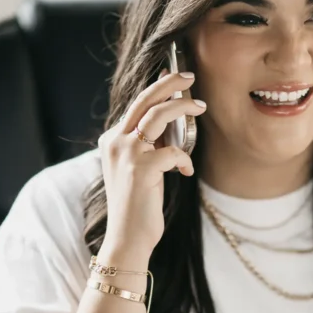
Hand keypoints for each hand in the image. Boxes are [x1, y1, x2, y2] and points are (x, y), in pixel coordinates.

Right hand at [97, 70, 205, 257]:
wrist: (127, 237)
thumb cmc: (137, 205)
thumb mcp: (138, 168)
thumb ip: (148, 145)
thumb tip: (171, 121)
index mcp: (111, 140)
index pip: (136, 106)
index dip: (157, 90)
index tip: (175, 81)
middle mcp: (115, 141)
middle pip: (144, 100)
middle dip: (168, 83)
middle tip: (189, 76)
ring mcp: (127, 153)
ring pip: (158, 115)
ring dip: (182, 107)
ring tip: (200, 106)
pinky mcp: (141, 168)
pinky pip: (173, 151)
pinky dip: (185, 159)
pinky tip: (186, 171)